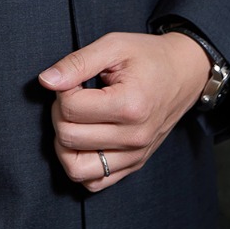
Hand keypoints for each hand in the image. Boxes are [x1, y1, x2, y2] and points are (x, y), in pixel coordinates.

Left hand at [38, 31, 210, 191]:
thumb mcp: (113, 45)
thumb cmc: (148, 57)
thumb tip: (46, 81)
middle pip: (69, 137)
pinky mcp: (134, 165)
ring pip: (76, 168)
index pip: (71, 108)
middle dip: (60, 112)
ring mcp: (135, 155)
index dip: (62, 89)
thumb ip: (77, 63)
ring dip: (64, 143)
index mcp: (130, 106)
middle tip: (73, 94)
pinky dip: (80, 163)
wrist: (183, 73)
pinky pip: (93, 182)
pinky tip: (84, 138)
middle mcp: (134, 137)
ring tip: (76, 119)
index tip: (75, 79)